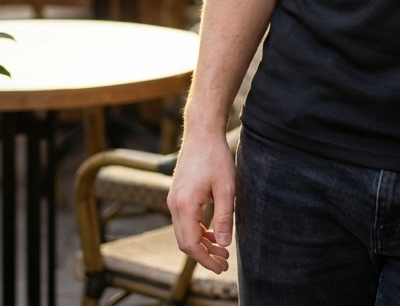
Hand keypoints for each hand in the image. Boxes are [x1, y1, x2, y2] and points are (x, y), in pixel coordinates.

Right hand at [167, 130, 234, 272]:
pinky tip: (212, 233)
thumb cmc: (215, 157)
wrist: (202, 132)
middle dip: (204, 255)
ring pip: (184, 231)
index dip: (206, 259)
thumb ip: (224, 217)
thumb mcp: (226, 188)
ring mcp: (173, 199)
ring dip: (201, 243)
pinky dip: (197, 230)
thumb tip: (224, 244)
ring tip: (221, 250)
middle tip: (224, 262)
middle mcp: (174, 204)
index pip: (191, 244)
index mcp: (184, 205)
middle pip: (185, 241)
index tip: (222, 266)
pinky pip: (184, 220)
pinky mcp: (177, 194)